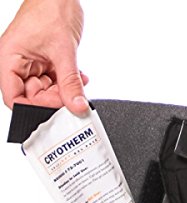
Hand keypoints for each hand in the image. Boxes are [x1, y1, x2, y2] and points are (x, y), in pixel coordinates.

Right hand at [0, 0, 88, 115]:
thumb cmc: (52, 9)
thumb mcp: (64, 52)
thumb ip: (71, 83)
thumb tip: (77, 106)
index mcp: (9, 59)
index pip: (14, 98)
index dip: (35, 107)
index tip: (56, 108)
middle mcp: (17, 63)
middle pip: (33, 96)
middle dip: (55, 99)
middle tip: (73, 96)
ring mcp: (31, 63)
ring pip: (47, 91)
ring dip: (65, 90)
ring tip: (77, 82)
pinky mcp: (45, 62)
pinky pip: (55, 82)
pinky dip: (68, 83)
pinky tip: (78, 77)